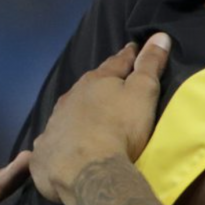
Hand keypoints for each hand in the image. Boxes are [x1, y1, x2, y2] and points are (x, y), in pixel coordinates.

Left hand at [30, 34, 170, 204]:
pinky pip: (53, 141)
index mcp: (96, 82)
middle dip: (98, 84)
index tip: (134, 49)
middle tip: (109, 86)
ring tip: (87, 119)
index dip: (128, 56)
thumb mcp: (143, 93)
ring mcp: (54, 124)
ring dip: (77, 112)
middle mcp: (70, 98)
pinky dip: (60, 141)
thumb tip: (160, 35)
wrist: (87, 170)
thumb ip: (150, 65)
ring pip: (67, 112)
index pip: (116, 62)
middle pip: (87, 86)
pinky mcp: (44, 152)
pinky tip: (63, 148)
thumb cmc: (121, 128)